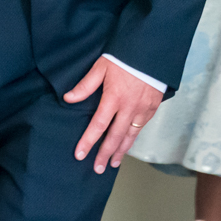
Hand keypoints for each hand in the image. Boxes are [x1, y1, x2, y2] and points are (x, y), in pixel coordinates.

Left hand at [64, 56, 162, 174]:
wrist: (151, 51)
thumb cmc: (125, 57)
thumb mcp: (101, 67)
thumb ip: (85, 85)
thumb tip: (68, 98)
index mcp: (113, 98)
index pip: (98, 125)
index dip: (88, 141)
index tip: (80, 155)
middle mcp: (128, 108)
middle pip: (115, 137)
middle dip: (104, 154)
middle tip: (98, 169)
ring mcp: (142, 109)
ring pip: (130, 136)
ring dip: (120, 152)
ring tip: (113, 164)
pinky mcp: (152, 108)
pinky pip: (140, 128)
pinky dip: (133, 139)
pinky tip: (127, 145)